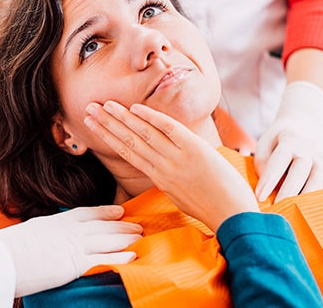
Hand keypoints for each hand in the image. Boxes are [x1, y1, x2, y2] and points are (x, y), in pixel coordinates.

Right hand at [0, 205, 141, 296]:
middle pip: (104, 225)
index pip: (88, 213)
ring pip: (108, 240)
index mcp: (59, 221)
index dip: (106, 212)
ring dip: (127, 238)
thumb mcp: (32, 231)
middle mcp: (70, 231)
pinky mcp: (75, 265)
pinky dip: (120, 257)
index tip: (120, 211)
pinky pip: (103, 259)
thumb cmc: (10, 247)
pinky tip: (133, 256)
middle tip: (139, 225)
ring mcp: (74, 246)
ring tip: (142, 238)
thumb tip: (50, 237)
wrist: (1, 258)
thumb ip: (46, 232)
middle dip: (123, 226)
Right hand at [85, 101, 258, 232]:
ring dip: (122, 118)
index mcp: (159, 177)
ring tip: (104, 105)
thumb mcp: (180, 194)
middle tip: (89, 109)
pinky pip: (169, 130)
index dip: (108, 137)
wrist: (234, 216)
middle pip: (128, 141)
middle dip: (106, 124)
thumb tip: (159, 163)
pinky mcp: (195, 150)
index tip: (93, 125)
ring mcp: (177, 158)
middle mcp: (162, 167)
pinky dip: (152, 118)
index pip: (127, 152)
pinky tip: (135, 108)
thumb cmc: (210, 206)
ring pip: (143, 134)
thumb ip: (167, 176)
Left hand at [255, 81, 322, 201]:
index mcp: (290, 141)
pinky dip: (321, 196)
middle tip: (276, 207)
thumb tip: (267, 185)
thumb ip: (263, 163)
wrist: (303, 126)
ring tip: (292, 210)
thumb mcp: (265, 143)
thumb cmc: (277, 140)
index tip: (259, 196)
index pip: (279, 162)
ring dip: (305, 197)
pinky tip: (308, 206)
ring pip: (318, 180)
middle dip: (288, 191)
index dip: (269, 181)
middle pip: (301, 171)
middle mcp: (309, 149)